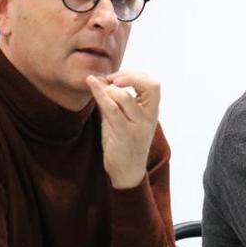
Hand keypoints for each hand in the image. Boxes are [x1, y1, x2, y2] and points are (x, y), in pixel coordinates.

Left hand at [86, 71, 159, 188]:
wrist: (127, 171)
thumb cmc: (124, 143)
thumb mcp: (123, 118)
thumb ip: (116, 101)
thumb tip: (100, 78)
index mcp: (152, 111)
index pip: (153, 85)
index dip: (136, 75)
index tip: (117, 77)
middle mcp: (149, 117)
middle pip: (151, 86)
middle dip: (129, 76)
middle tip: (112, 78)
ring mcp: (139, 126)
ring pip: (125, 97)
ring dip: (109, 88)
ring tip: (97, 86)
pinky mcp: (125, 134)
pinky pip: (112, 109)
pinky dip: (100, 94)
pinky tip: (92, 84)